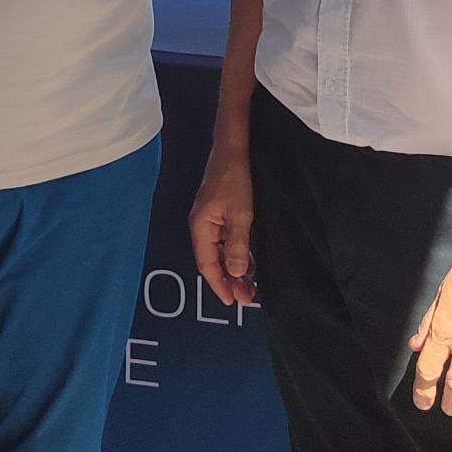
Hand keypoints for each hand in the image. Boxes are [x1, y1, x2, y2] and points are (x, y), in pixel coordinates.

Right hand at [189, 142, 256, 307]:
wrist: (233, 150)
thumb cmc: (234, 177)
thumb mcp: (241, 214)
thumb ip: (237, 245)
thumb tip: (235, 273)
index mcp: (201, 228)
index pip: (208, 265)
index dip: (220, 285)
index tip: (233, 301)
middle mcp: (202, 227)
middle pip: (214, 262)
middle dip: (230, 282)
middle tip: (248, 298)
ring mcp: (211, 221)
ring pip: (221, 254)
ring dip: (235, 270)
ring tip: (251, 286)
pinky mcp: (220, 215)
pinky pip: (226, 242)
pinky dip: (237, 255)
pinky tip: (249, 265)